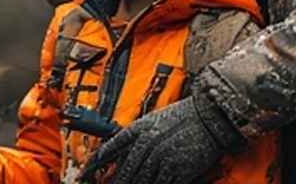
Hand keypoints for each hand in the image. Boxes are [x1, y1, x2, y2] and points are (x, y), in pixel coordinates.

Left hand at [78, 93, 242, 183]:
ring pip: (141, 180)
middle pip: (126, 170)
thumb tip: (116, 153)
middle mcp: (148, 143)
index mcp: (139, 129)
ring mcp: (162, 157)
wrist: (209, 117)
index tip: (86, 174)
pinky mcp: (178, 169)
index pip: (111, 148)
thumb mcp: (153, 121)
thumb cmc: (182, 117)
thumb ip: (134, 135)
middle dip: (117, 182)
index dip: (97, 163)